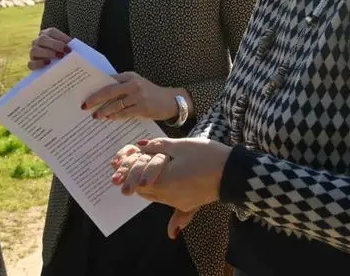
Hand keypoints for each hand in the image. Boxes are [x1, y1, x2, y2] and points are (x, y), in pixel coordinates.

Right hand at [28, 27, 71, 69]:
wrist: (55, 62)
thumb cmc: (63, 52)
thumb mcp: (66, 46)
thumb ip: (69, 46)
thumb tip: (75, 50)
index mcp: (47, 33)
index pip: (52, 32)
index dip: (61, 38)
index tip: (70, 48)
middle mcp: (38, 40)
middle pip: (42, 39)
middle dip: (55, 45)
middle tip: (65, 52)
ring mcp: (33, 51)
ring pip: (35, 50)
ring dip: (48, 54)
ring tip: (59, 58)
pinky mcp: (31, 63)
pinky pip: (31, 63)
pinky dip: (39, 64)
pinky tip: (48, 63)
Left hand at [83, 72, 188, 121]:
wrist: (171, 101)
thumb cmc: (150, 94)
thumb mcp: (136, 85)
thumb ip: (122, 87)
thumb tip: (100, 96)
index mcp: (130, 76)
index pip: (109, 80)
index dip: (96, 87)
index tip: (84, 92)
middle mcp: (133, 84)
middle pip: (109, 91)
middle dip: (95, 99)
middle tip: (84, 105)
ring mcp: (139, 95)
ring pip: (116, 104)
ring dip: (104, 110)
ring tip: (95, 115)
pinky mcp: (143, 107)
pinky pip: (125, 113)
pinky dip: (115, 116)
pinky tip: (109, 118)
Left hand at [110, 137, 230, 214]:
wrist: (233, 173)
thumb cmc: (207, 156)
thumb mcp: (180, 146)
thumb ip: (157, 146)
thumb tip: (139, 145)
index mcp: (163, 182)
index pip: (137, 180)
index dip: (126, 171)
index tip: (116, 165)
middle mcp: (168, 197)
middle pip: (142, 190)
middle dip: (132, 179)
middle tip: (121, 168)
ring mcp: (179, 202)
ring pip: (154, 196)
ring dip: (144, 186)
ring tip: (137, 174)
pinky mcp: (189, 203)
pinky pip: (167, 201)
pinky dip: (158, 193)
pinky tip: (162, 201)